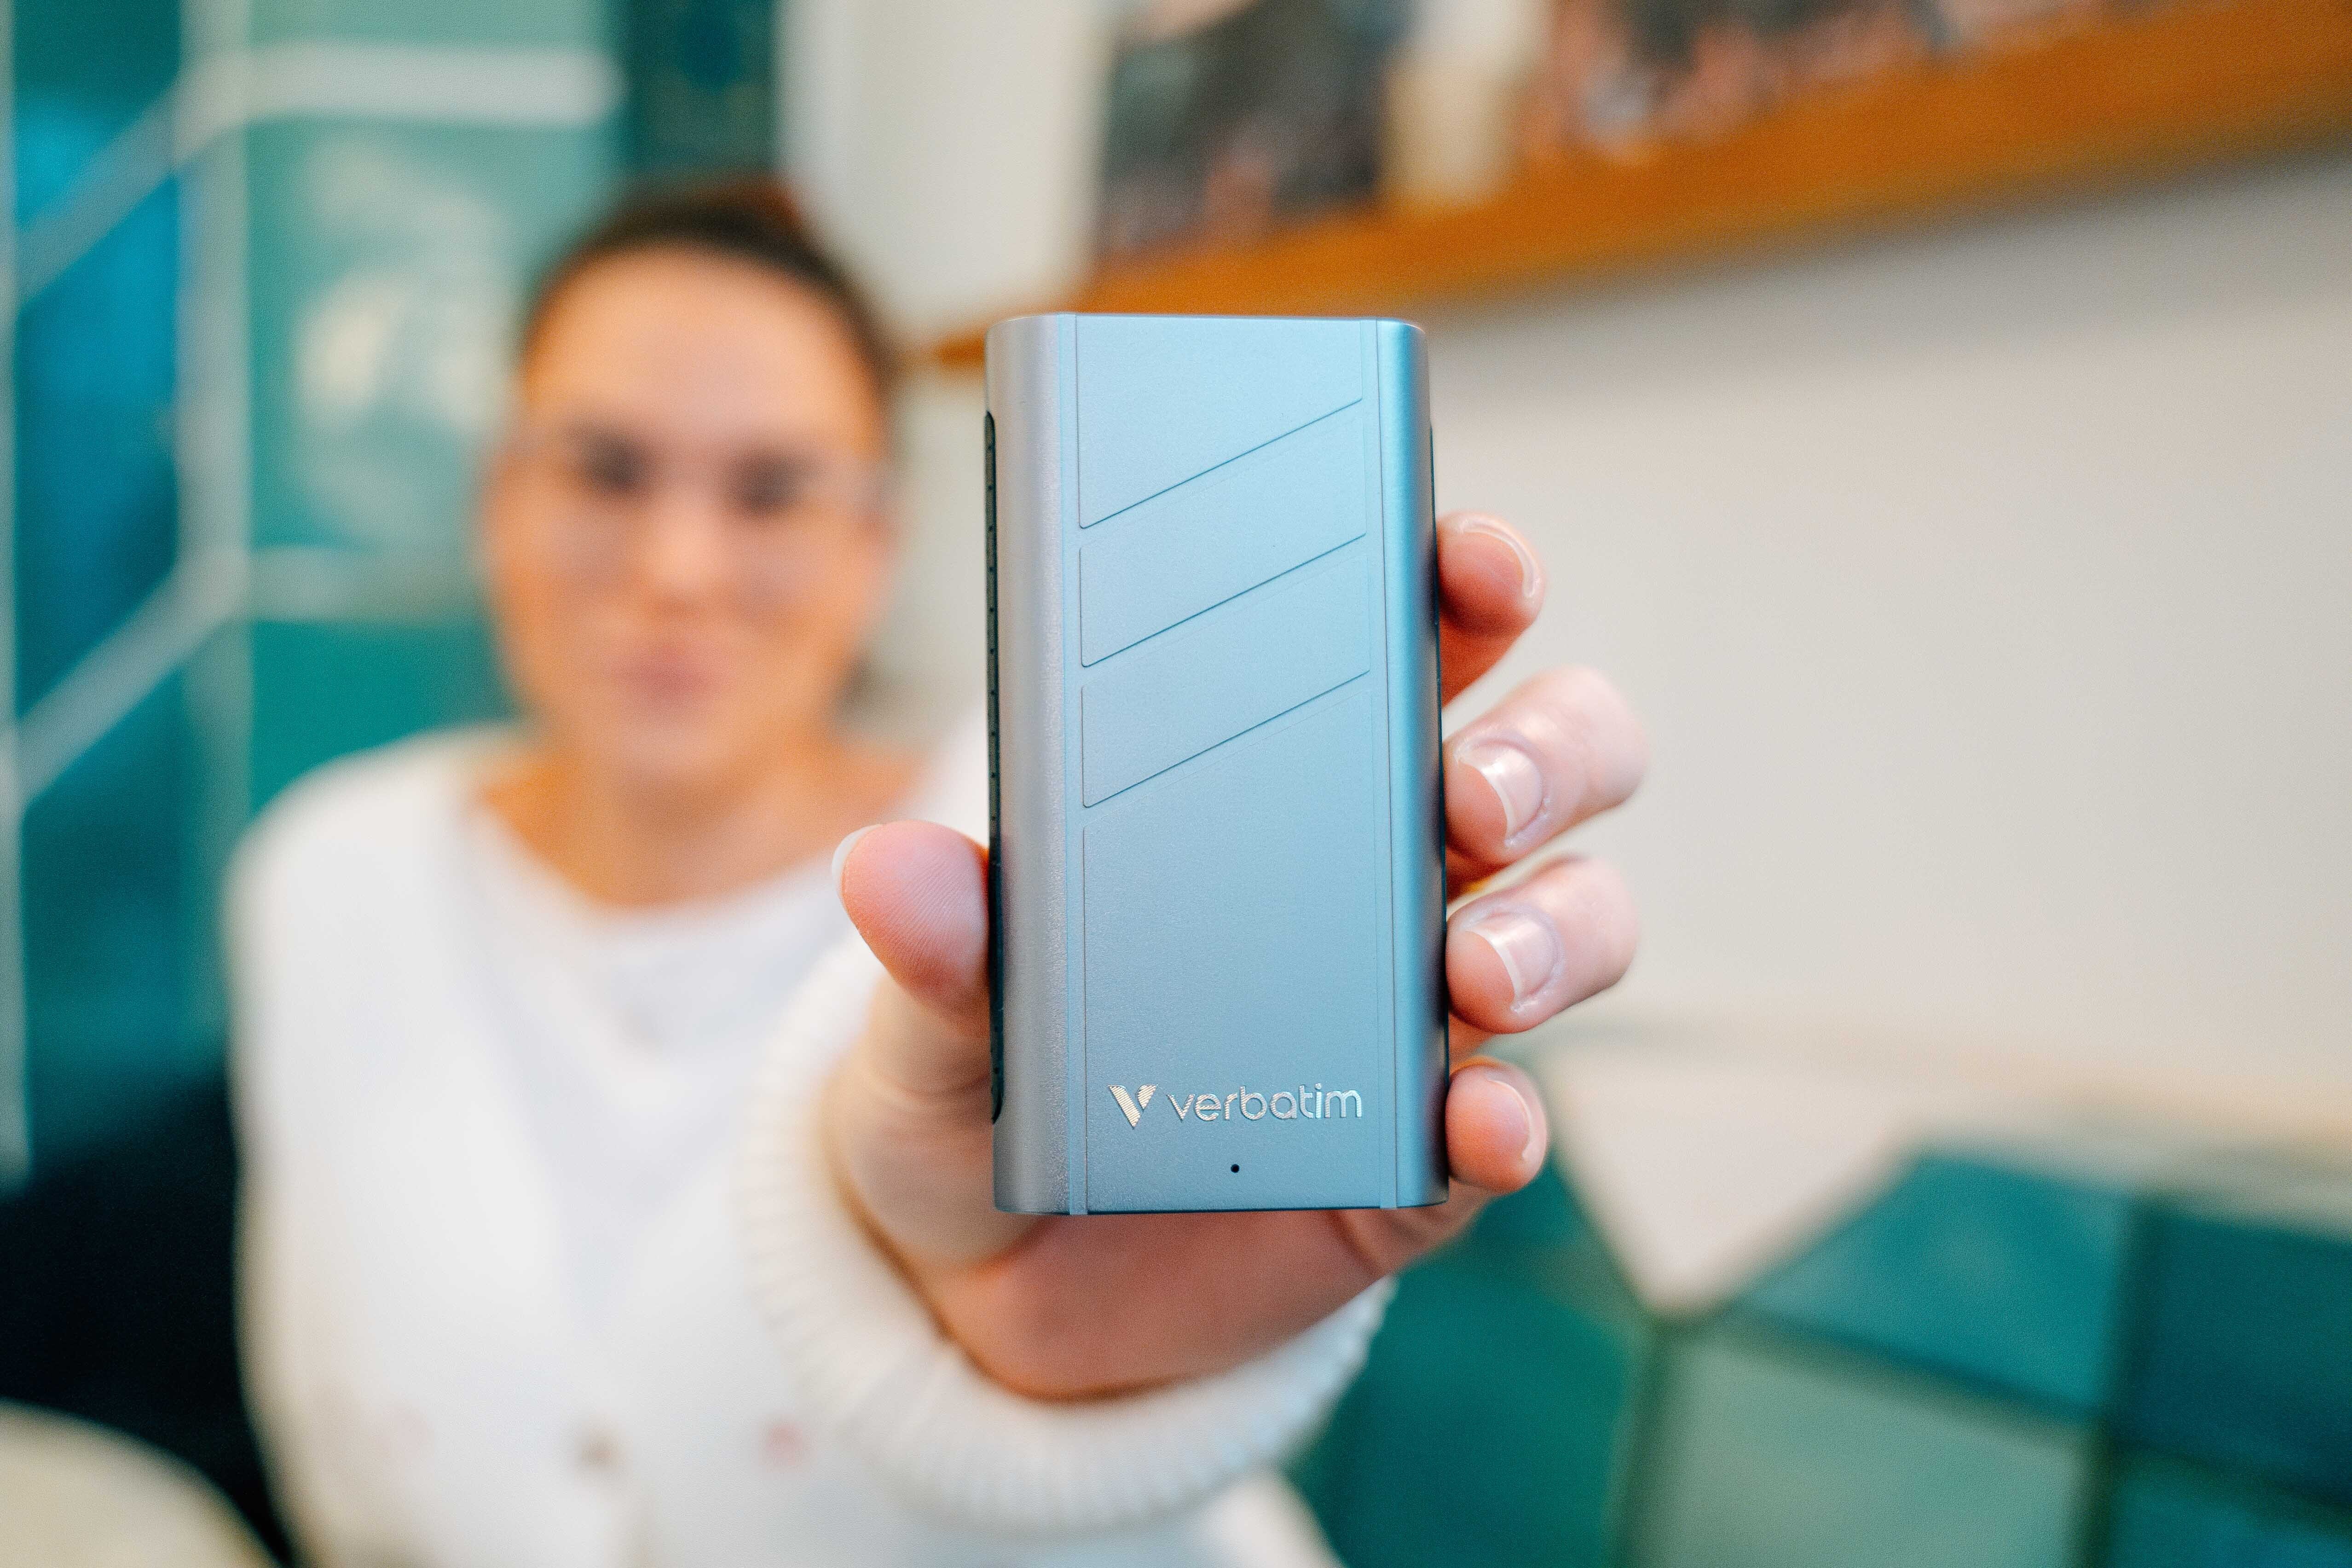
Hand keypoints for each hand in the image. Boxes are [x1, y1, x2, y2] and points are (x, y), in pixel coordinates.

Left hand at [826, 511, 1646, 1398]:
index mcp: (1276, 783)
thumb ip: (935, 952)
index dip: (1465, 579)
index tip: (1471, 560)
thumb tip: (894, 869)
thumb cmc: (977, 1097)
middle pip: (1546, 760)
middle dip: (1544, 750)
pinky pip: (1510, 1120)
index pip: (1408, 640)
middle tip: (1465, 788)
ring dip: (1554, 926)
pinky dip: (1512, 1116)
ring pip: (1574, 917)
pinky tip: (1477, 1122)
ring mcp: (1420, 1015)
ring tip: (1473, 971)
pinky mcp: (1427, 1156)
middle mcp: (1380, 875)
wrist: (995, 1292)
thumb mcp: (932, 1023)